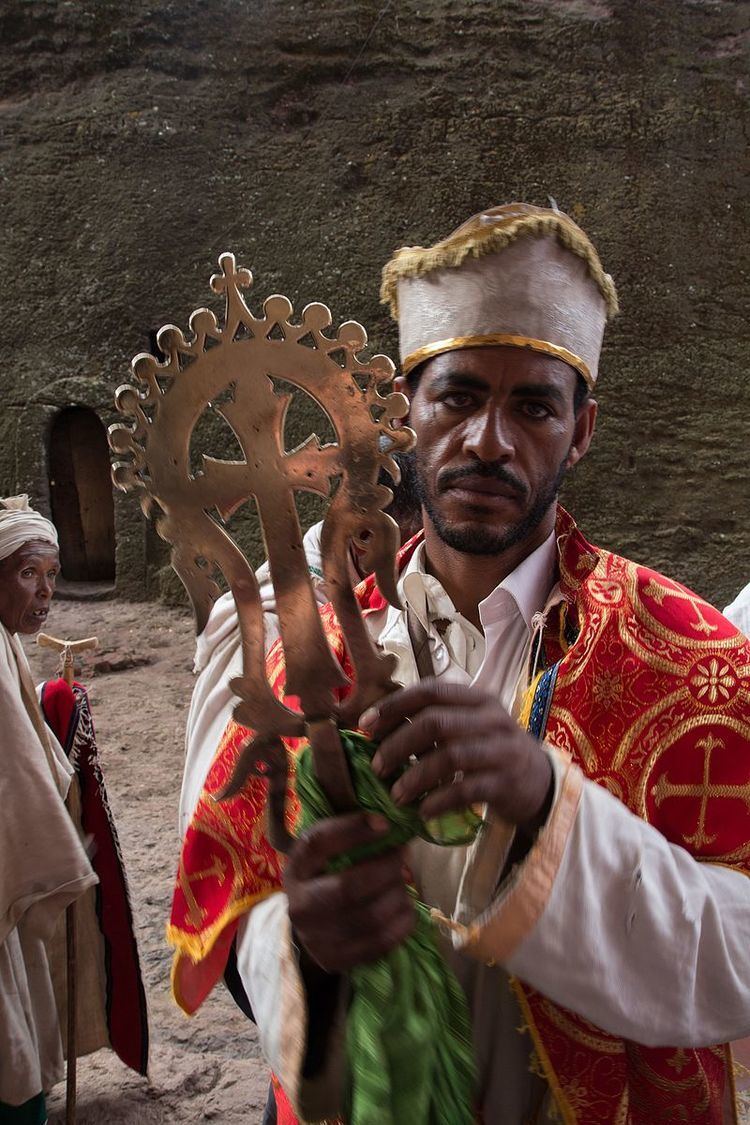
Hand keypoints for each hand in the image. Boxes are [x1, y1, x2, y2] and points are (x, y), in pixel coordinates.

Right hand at [284, 812, 415, 973]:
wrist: (309, 924)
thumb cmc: (325, 875)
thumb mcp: (325, 851)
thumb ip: (348, 834)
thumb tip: (389, 823)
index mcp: (296, 868)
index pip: (318, 843)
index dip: (354, 831)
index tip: (386, 824)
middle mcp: (300, 905)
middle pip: (348, 887)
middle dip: (386, 868)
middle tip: (402, 855)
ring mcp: (316, 937)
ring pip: (370, 917)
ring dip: (398, 894)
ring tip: (403, 882)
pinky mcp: (336, 960)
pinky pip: (381, 942)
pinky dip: (402, 921)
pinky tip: (405, 907)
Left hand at [360, 678, 553, 833]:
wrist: (539, 782)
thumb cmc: (491, 750)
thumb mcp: (469, 726)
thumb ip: (434, 722)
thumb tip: (378, 729)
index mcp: (477, 699)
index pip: (430, 691)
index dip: (394, 705)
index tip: (366, 725)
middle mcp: (492, 719)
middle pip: (435, 723)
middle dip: (398, 745)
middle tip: (376, 767)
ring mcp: (501, 750)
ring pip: (449, 757)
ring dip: (414, 778)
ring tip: (394, 796)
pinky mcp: (505, 783)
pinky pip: (464, 790)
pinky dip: (437, 801)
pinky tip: (421, 812)